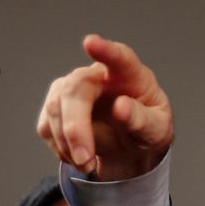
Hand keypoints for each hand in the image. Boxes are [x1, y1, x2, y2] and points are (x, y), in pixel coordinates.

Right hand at [37, 35, 172, 179]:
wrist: (131, 143)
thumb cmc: (148, 128)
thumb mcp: (157, 130)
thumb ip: (143, 119)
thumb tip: (121, 107)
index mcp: (130, 73)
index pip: (119, 57)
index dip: (104, 50)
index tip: (91, 42)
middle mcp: (97, 75)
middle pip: (74, 90)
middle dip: (75, 128)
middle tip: (85, 160)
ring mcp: (71, 87)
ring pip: (55, 109)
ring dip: (68, 143)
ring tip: (88, 163)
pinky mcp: (55, 106)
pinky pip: (47, 127)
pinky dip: (61, 148)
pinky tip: (79, 156)